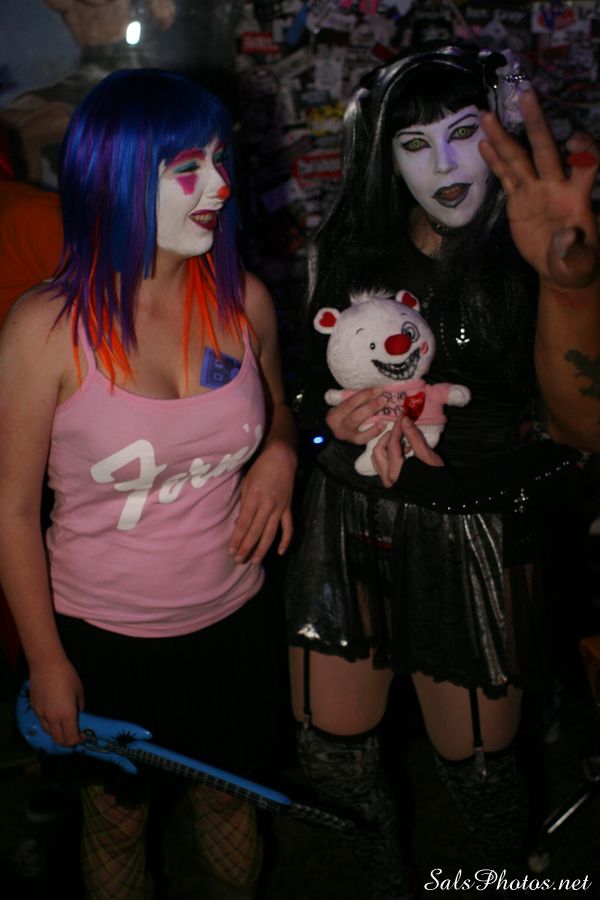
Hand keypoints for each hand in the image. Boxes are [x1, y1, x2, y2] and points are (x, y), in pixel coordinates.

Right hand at [28, 659, 83, 747]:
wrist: (46, 664)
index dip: (78, 740)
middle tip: (75, 736)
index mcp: (67, 715)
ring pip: (49, 732)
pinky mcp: (34, 708)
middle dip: (68, 742)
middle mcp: (52, 718)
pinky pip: (42, 722)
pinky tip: (55, 716)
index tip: (84, 735)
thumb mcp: (79, 691)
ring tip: (65, 727)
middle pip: (58, 740)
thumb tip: (79, 714)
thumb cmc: (67, 675)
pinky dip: (50, 724)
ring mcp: (41, 714)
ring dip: (58, 734)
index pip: (71, 739)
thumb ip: (80, 706)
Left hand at [228, 443, 295, 564]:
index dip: (237, 539)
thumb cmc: (260, 469)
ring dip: (262, 549)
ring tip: (254, 562)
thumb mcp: (246, 484)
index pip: (244, 524)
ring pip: (270, 533)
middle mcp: (267, 505)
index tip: (231, 550)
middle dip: (246, 548)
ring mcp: (280, 508)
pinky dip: (285, 540)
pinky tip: (280, 552)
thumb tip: (239, 525)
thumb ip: (243, 505)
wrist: (282, 458)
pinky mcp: (288, 508)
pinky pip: (288, 527)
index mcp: (254, 498)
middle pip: (256, 531)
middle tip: (238, 560)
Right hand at [326, 388, 387, 443]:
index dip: (364, 395)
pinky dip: (376, 430)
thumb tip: (372, 391)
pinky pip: (366, 437)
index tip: (377, 390)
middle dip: (371, 405)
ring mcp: (347, 435)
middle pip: (356, 415)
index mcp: (334, 415)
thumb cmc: (341, 416)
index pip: (350, 403)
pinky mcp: (355, 442)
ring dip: (374, 414)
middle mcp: (339, 426)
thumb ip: (352, 400)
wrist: (334, 434)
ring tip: (384, 407)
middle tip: (383, 398)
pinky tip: (384, 424)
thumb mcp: (341, 407)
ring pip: (361, 424)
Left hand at [372, 416, 443, 487]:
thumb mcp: (427, 455)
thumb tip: (404, 420)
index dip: (396, 429)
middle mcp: (388, 478)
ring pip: (378, 459)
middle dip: (387, 438)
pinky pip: (383, 465)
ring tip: (402, 441)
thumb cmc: (437, 476)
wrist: (443, 495)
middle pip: (377, 451)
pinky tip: (403, 451)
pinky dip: (389, 455)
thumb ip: (414, 437)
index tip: (402, 417)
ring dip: (386, 447)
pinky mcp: (391, 482)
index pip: (391, 445)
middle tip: (399, 430)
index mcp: (396, 472)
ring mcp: (388, 482)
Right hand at [480, 90, 599, 289]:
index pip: (586, 162)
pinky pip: (506, 176)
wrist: (559, 267)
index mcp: (577, 196)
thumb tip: (566, 235)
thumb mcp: (578, 263)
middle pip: (546, 149)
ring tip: (488, 115)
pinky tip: (483, 142)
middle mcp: (556, 185)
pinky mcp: (518, 199)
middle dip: (538, 123)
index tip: (574, 141)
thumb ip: (573, 250)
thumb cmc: (575, 263)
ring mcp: (535, 190)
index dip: (584, 149)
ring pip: (519, 158)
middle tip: (527, 96)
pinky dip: (495, 160)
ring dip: (505, 137)